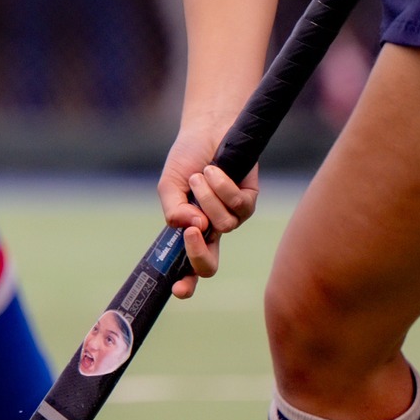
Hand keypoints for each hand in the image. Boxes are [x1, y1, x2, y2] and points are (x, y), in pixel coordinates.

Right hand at [156, 124, 259, 298]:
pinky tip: (214, 169)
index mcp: (190, 232)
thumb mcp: (169, 185)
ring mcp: (233, 217)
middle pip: (210, 265)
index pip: (187, 268)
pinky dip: (221, 185)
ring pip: (222, 225)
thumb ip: (173, 210)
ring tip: (200, 175)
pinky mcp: (250, 200)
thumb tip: (188, 227)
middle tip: (192, 230)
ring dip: (206, 197)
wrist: (208, 129)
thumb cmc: (187, 159)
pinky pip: (237, 204)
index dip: (184, 284)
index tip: (176, 289)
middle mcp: (213, 230)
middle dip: (200, 253)